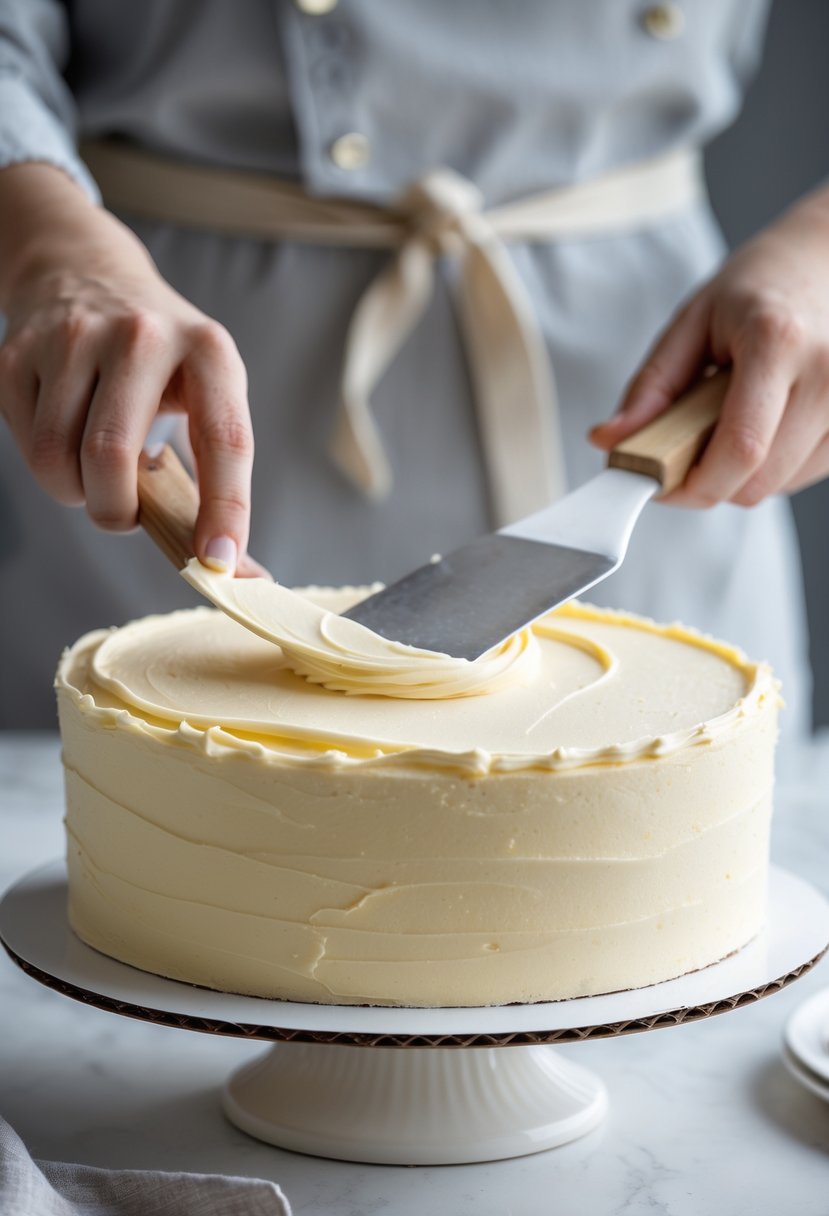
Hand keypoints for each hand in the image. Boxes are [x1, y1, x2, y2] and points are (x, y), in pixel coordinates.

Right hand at [0, 163, 257, 573]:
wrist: (87, 272)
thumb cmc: (162, 361)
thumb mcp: (206, 392)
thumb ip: (218, 477)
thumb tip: (238, 574)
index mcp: (208, 350)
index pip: (225, 441)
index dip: (225, 509)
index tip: (218, 563)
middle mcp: (143, 335)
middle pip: (111, 456)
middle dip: (114, 510)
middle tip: (123, 514)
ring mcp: (72, 336)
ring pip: (56, 457)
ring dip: (75, 492)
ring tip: (95, 472)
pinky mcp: (18, 351)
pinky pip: (22, 441)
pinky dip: (47, 463)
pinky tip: (66, 432)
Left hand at [589, 188, 828, 506]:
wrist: (828, 257)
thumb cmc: (760, 286)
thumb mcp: (693, 321)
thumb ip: (651, 387)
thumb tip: (610, 440)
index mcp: (777, 342)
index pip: (739, 449)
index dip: (693, 485)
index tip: (660, 484)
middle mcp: (828, 373)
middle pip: (760, 481)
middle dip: (712, 481)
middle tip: (689, 447)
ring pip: (783, 485)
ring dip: (745, 473)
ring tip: (737, 417)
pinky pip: (808, 473)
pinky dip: (777, 464)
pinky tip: (770, 420)